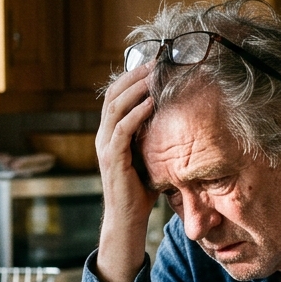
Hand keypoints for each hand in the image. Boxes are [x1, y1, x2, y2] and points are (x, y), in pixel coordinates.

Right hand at [95, 62, 157, 280]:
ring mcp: (105, 147)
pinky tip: (151, 101)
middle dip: (133, 75)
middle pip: (113, 95)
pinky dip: (136, 113)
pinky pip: (122, 129)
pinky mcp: (112, 159)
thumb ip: (154, 138)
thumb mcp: (149, 157)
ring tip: (153, 74)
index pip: (116, 96)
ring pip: (115, 108)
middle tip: (155, 60)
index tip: (153, 62)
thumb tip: (177, 119)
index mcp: (110, 134)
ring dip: (135, 88)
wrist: (127, 221)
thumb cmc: (141, 191)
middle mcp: (103, 136)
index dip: (131, 77)